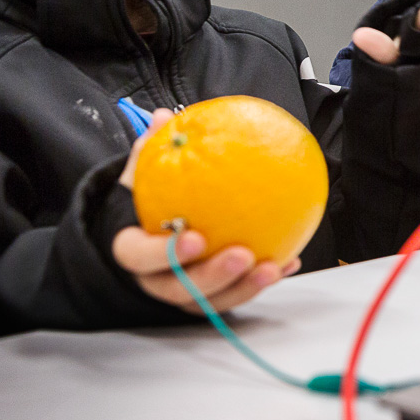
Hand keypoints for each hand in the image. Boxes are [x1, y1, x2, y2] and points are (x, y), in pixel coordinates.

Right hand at [113, 109, 298, 312]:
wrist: (144, 238)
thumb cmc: (146, 205)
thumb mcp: (141, 177)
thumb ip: (151, 151)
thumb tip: (163, 117)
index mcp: (131, 249)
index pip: (136, 255)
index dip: (163, 253)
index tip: (194, 237)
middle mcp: (154, 278)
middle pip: (177, 289)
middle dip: (213, 277)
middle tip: (242, 255)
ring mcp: (181, 294)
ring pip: (210, 302)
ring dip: (244, 287)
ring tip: (273, 266)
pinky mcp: (208, 299)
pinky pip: (236, 294)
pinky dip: (261, 280)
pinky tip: (288, 262)